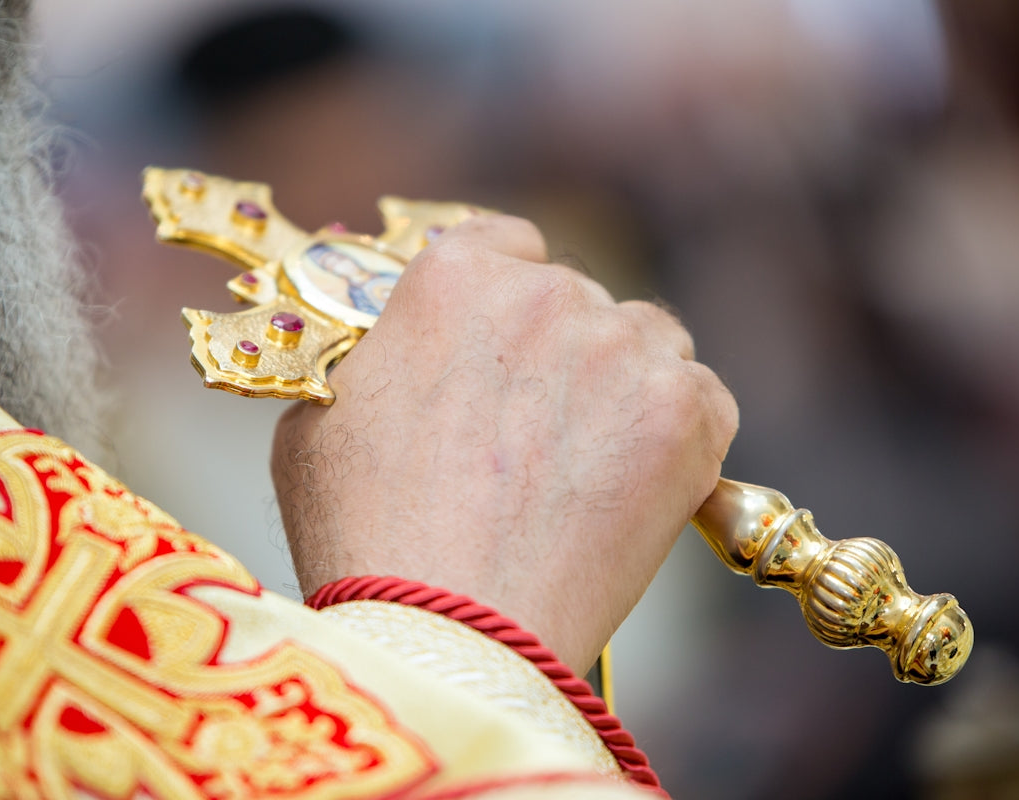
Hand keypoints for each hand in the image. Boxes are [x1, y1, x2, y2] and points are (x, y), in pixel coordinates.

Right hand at [272, 214, 737, 674]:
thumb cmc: (367, 535)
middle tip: (537, 437)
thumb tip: (399, 345)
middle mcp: (544, 292)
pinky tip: (632, 487)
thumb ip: (372, 356)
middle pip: (577, 300)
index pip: (508, 246)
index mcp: (452, 276)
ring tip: (583, 470)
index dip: (508, 299)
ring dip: (624, 386)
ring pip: (645, 341)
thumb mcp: (317, 419)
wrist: (450, 629)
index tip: (510, 343)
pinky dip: (678, 436)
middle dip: (561, 355)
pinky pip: (701, 397)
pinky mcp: (685, 410)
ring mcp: (622, 347)